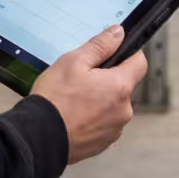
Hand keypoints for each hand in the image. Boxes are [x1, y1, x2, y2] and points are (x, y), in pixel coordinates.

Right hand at [30, 26, 147, 164]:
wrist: (38, 138)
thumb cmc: (55, 99)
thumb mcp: (73, 61)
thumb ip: (100, 45)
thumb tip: (118, 33)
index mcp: (120, 86)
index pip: (140, 63)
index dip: (128, 54)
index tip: (114, 53)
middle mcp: (124, 110)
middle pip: (124, 86)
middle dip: (107, 80)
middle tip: (82, 79)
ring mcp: (114, 129)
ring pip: (113, 106)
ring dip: (100, 101)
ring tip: (74, 100)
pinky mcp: (103, 144)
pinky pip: (103, 124)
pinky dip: (92, 119)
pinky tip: (73, 116)